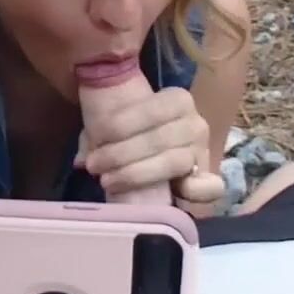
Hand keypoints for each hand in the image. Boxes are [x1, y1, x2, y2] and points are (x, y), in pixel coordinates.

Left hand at [77, 75, 225, 216]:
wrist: (146, 145)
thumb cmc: (127, 130)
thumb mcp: (110, 124)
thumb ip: (96, 134)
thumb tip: (82, 159)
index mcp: (177, 100)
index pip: (152, 110)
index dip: (123, 124)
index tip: (97, 136)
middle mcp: (195, 123)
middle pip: (159, 139)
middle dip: (122, 153)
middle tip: (94, 165)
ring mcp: (202, 151)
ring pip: (174, 162)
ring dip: (137, 173)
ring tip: (108, 181)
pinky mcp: (206, 178)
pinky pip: (211, 188)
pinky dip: (196, 192)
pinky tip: (175, 193)